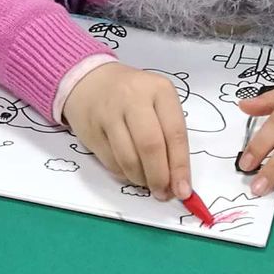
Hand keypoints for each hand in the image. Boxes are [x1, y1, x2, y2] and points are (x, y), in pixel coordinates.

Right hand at [63, 62, 191, 201]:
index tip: (183, 190)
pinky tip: (130, 172)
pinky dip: (123, 174)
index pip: (174, 134)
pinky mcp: (91, 129)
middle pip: (150, 147)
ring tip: (147, 183)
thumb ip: (170, 135)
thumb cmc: (134, 95)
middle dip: (159, 177)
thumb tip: (177, 179)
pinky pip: (111, 162)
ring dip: (140, 179)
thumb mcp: (158, 102)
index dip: (180, 166)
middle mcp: (134, 99)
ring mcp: (109, 113)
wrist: (90, 80)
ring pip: (128, 158)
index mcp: (159, 90)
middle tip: (163, 193)